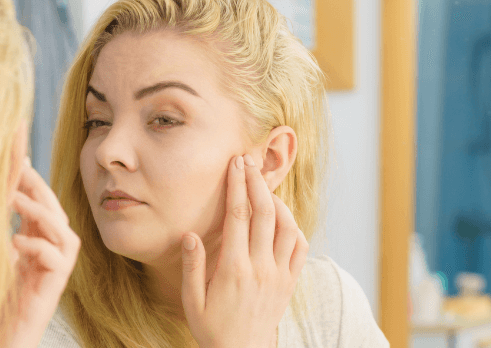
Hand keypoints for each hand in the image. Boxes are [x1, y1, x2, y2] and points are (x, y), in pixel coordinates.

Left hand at [6, 158, 79, 347]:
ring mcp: (55, 275)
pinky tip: (15, 243)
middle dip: (41, 190)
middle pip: (57, 215)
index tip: (17, 159)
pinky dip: (38, 247)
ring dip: (42, 215)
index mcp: (36, 247)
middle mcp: (51, 258)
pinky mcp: (53, 291)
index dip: (32, 183)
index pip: (40, 207)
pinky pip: (57, 262)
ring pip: (65, 235)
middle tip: (21, 170)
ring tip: (16, 202)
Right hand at [180, 154, 307, 347]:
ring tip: (263, 188)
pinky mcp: (289, 282)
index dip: (237, 185)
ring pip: (288, 226)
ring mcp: (279, 275)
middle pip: (265, 213)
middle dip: (257, 182)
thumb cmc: (212, 327)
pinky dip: (293, 226)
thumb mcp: (191, 300)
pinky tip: (280, 218)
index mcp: (234, 269)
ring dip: (277, 201)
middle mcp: (261, 268)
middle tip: (248, 162)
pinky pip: (300, 247)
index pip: (238, 216)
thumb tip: (189, 234)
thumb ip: (191, 266)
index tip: (235, 164)